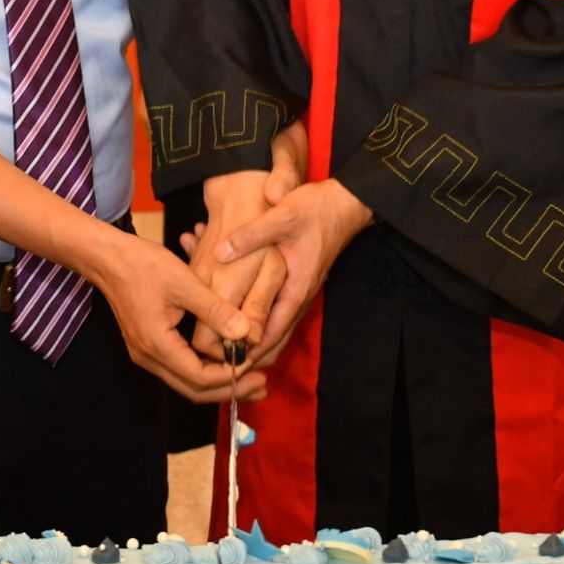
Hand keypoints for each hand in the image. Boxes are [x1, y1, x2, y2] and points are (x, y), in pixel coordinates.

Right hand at [92, 229, 266, 403]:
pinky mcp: (149, 345)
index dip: (230, 377)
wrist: (108, 258)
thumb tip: (246, 333)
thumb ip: (215, 310)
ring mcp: (146, 353)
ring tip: (250, 375)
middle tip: (261, 386)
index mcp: (157, 345)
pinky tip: (225, 360)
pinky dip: (205, 369)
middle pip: (193, 390)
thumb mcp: (184, 283)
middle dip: (229, 390)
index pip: (199, 378)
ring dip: (218, 382)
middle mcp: (149, 357)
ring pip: (186, 381)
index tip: (256, 366)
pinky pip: (180, 368)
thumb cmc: (143, 265)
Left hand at [215, 178, 372, 367]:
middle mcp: (299, 296)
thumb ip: (250, 235)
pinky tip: (236, 310)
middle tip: (219, 359)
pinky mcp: (296, 281)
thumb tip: (219, 252)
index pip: (271, 333)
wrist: (344, 202)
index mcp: (296, 289)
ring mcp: (299, 290)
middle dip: (249, 350)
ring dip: (252, 334)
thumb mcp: (281, 217)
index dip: (249, 349)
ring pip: (275, 326)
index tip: (224, 360)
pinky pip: (276, 309)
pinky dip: (257, 316)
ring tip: (222, 341)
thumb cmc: (316, 210)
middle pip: (274, 338)